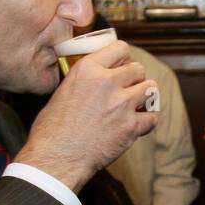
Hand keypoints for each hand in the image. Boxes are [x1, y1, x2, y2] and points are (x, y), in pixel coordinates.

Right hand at [14, 40, 158, 192]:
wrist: (56, 157)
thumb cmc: (52, 128)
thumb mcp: (63, 90)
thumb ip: (85, 80)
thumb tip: (98, 78)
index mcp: (88, 69)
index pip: (121, 48)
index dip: (125, 58)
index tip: (123, 67)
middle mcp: (107, 82)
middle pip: (138, 68)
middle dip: (135, 79)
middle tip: (129, 90)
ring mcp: (122, 104)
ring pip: (150, 89)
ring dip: (145, 97)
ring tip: (137, 105)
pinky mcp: (131, 126)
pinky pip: (152, 117)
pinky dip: (146, 122)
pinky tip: (137, 125)